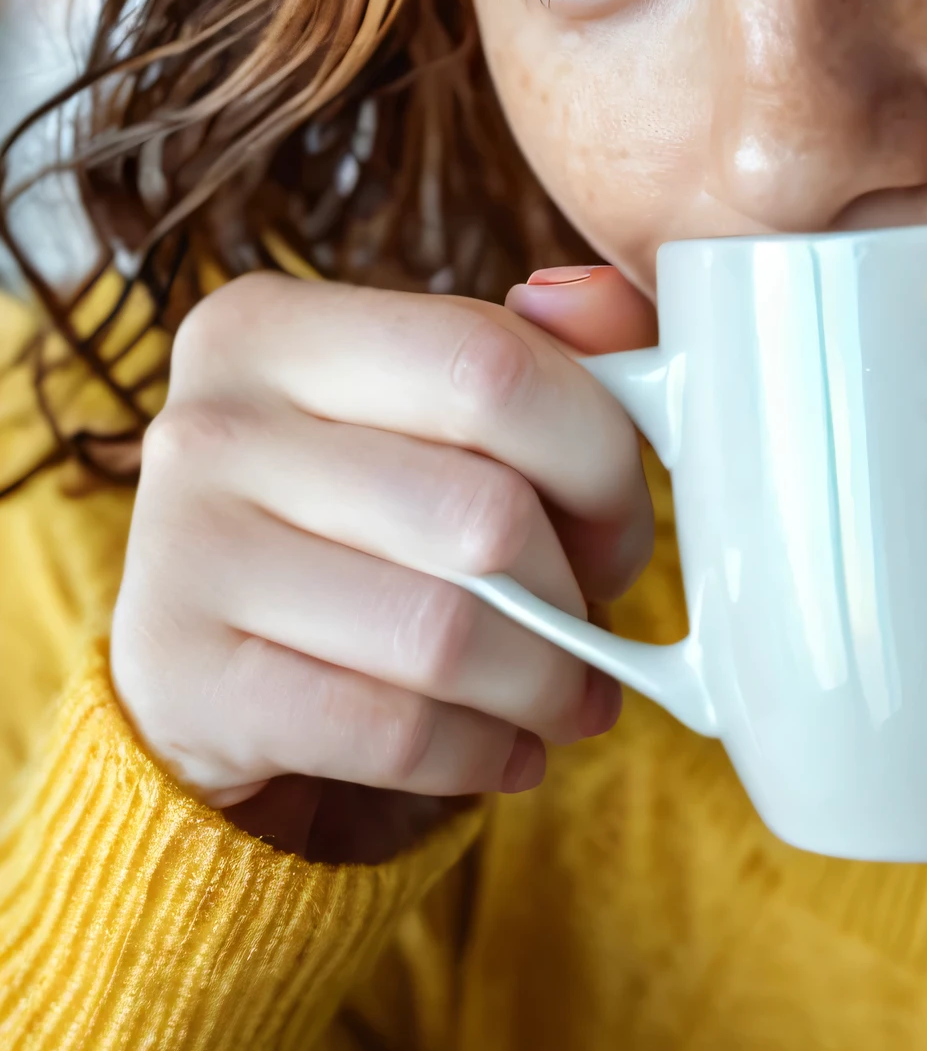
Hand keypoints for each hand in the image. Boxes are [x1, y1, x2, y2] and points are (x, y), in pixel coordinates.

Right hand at [110, 266, 655, 861]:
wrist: (198, 669)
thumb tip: (595, 298)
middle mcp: (209, 424)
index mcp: (272, 325)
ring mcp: (182, 556)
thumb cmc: (352, 518)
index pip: (490, 362)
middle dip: (575, 587)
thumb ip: (546, 349)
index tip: (619, 519)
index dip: (597, 455)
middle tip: (592, 619)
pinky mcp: (183, 686)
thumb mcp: (430, 413)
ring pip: (443, 634)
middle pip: (483, 511)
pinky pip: (390, 732)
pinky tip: (505, 749)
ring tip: (565, 697)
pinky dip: (478, 752)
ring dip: (540, 685)